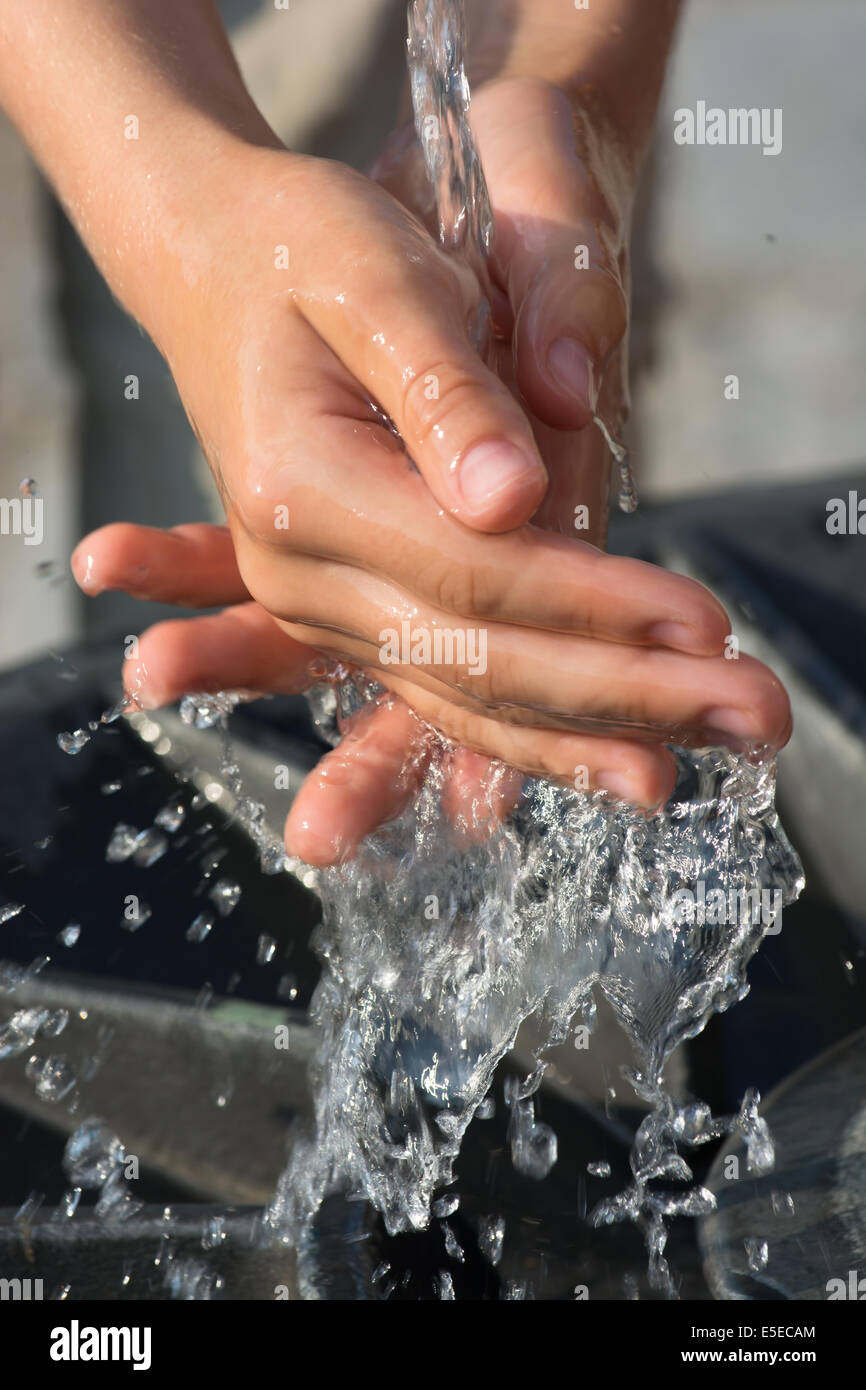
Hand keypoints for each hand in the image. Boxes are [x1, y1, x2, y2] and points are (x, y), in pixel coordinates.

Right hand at [104, 143, 783, 774]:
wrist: (217, 268)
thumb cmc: (305, 252)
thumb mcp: (380, 282)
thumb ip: (446, 392)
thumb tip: (514, 502)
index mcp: (302, 488)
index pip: (476, 574)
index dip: (598, 606)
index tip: (707, 626)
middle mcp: (299, 570)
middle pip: (480, 658)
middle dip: (622, 695)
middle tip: (750, 716)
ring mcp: (319, 605)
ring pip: (465, 698)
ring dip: (586, 735)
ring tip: (693, 765)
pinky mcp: (352, 615)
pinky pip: (445, 692)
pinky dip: (530, 730)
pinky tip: (607, 755)